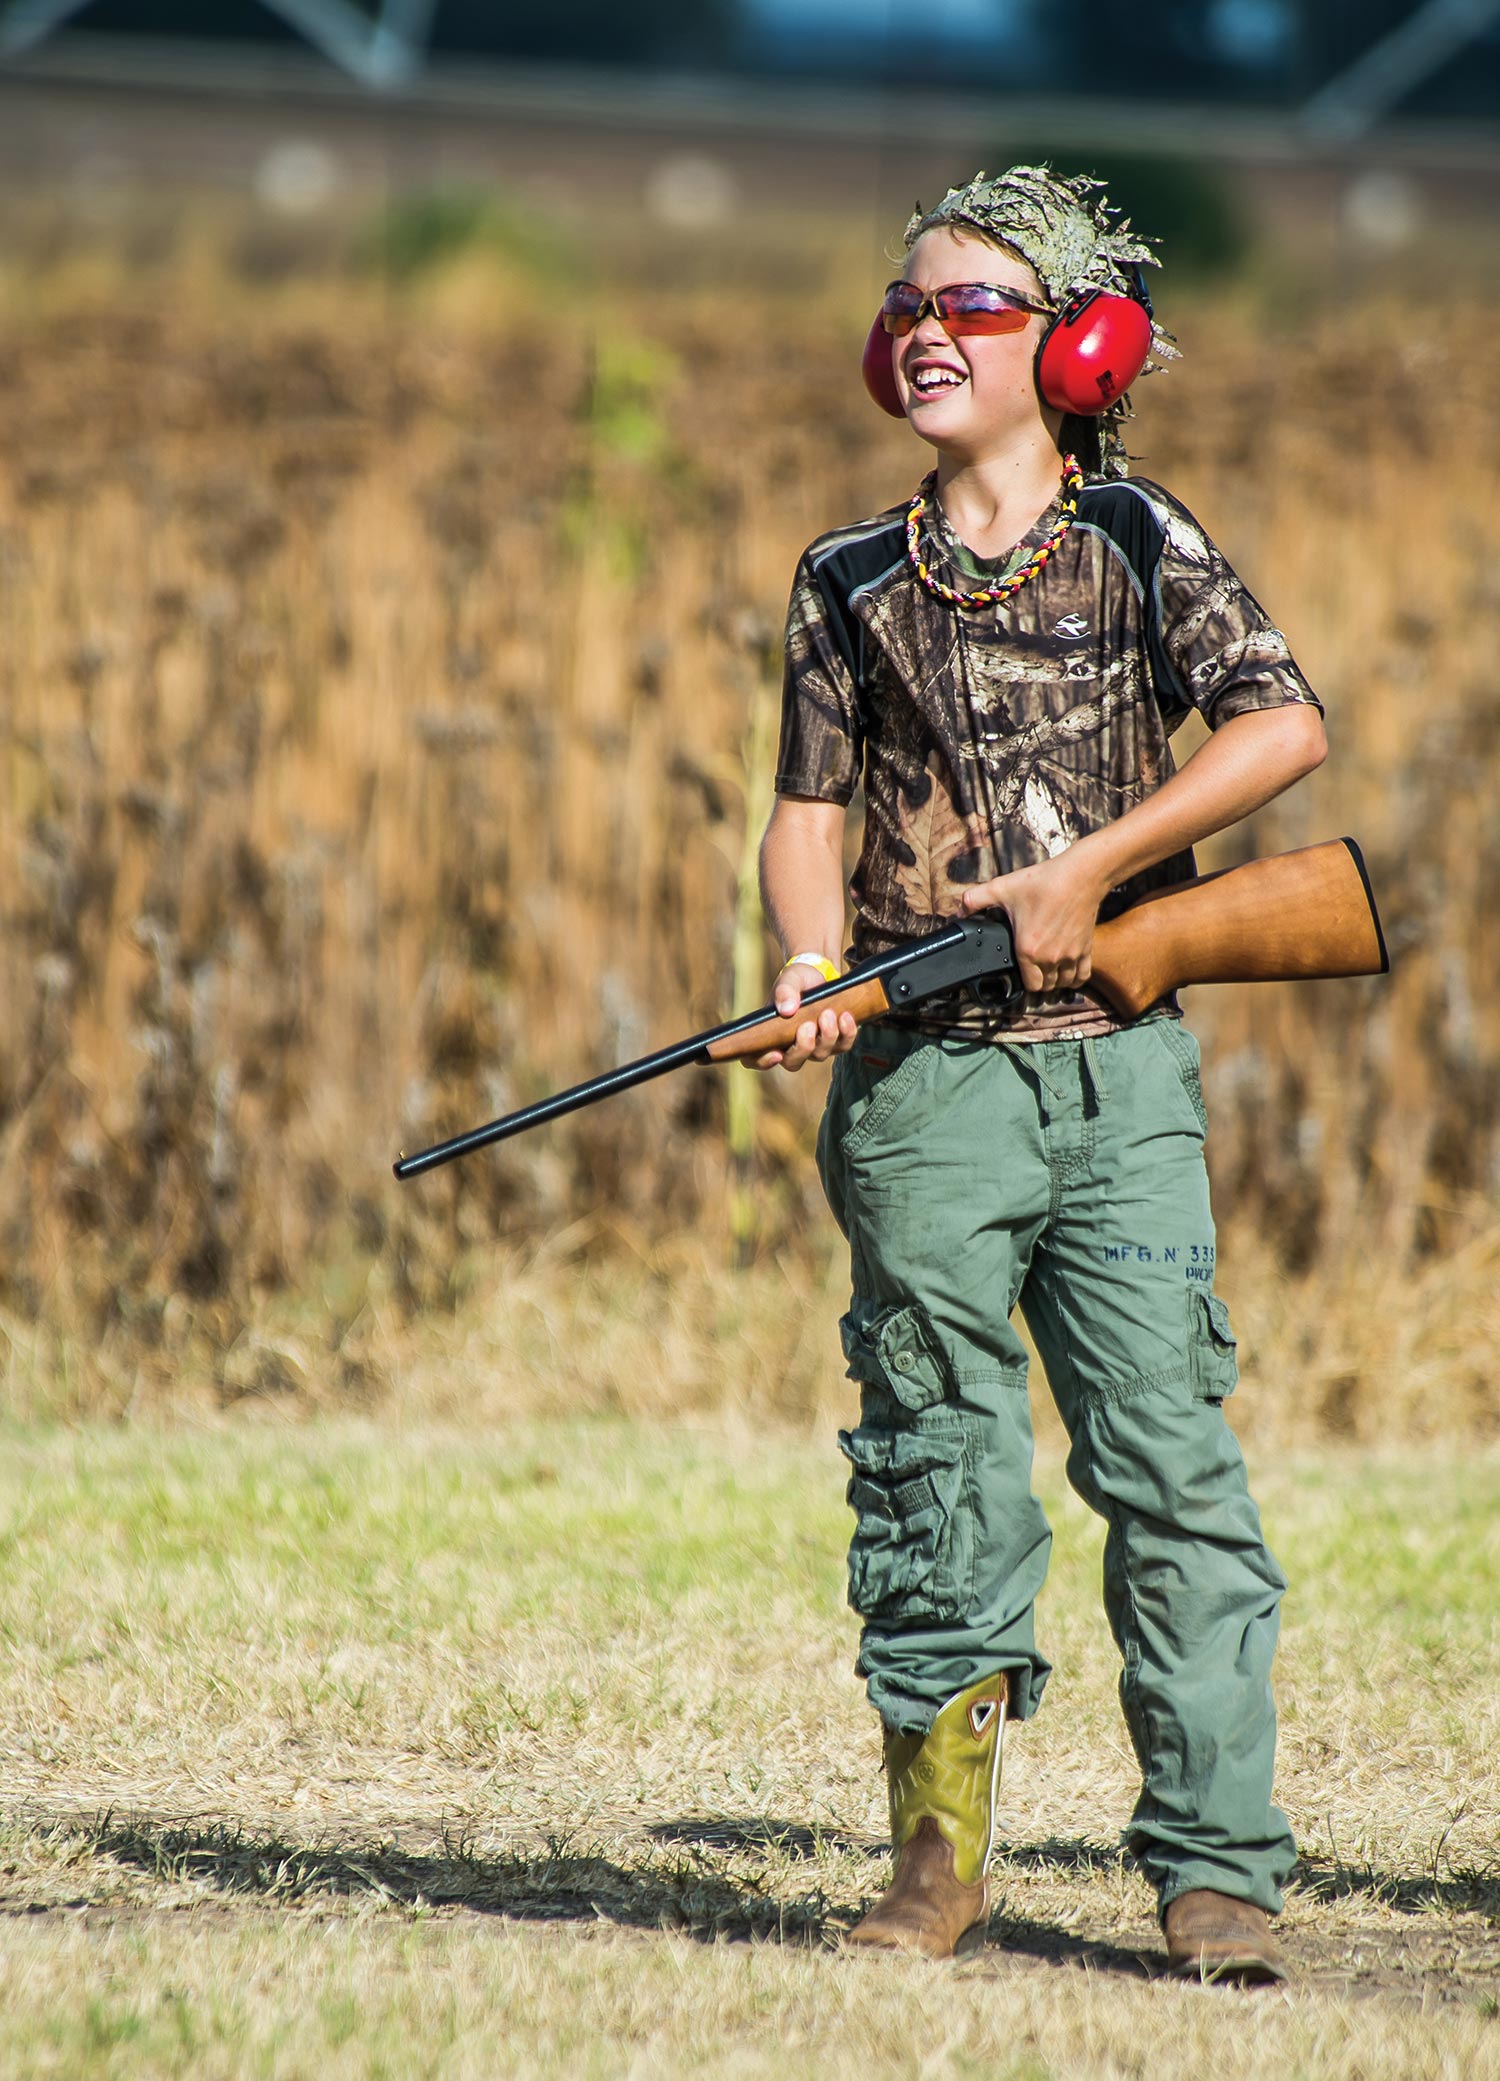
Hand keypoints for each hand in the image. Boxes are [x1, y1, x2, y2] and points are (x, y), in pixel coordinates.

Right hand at [750, 962, 858, 1072]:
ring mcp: (814, 1046)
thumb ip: (784, 991)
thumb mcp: (789, 979)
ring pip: (820, 1054)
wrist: (817, 974)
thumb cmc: (796, 980)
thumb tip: (787, 1010)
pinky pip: (843, 1046)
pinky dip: (846, 1033)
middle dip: (803, 1047)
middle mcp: (790, 1046)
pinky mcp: (835, 1041)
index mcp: (770, 1034)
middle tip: (808, 1025)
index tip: (776, 1053)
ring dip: (827, 1036)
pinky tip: (845, 1016)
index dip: (764, 1062)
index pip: (757, 1058)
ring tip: (828, 1013)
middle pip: (793, 1062)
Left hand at [959, 850, 1107, 995]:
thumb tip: (960, 910)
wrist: (1079, 875)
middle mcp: (1050, 957)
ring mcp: (1071, 955)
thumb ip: (975, 899)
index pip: (1029, 985)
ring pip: (1064, 983)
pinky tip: (1068, 969)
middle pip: (1046, 986)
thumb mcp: (1002, 888)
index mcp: (1028, 949)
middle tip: (1034, 970)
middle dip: (1039, 981)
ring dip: (1057, 980)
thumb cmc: (1043, 882)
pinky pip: (1082, 975)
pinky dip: (1075, 977)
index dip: (1023, 982)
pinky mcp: (1086, 948)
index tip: (1021, 973)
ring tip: (1050, 970)